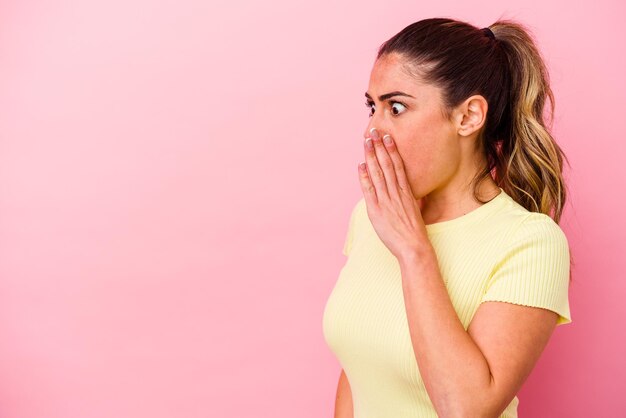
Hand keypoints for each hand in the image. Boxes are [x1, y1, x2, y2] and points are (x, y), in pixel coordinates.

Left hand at [358, 128, 429, 259]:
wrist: (414, 247)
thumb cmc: (416, 232)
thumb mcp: (419, 210)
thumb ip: (416, 199)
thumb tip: (417, 193)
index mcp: (407, 192)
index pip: (398, 166)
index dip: (391, 150)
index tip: (387, 137)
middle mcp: (396, 193)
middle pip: (387, 165)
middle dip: (379, 147)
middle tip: (373, 132)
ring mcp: (386, 201)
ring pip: (378, 173)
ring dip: (371, 156)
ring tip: (367, 142)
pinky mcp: (377, 210)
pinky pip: (369, 190)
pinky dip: (365, 177)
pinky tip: (361, 166)